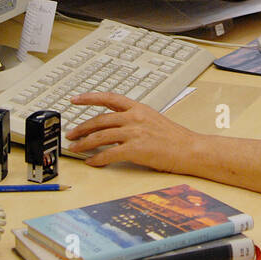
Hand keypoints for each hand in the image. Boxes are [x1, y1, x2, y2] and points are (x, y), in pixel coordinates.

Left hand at [65, 92, 200, 171]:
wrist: (190, 149)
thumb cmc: (174, 138)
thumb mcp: (152, 120)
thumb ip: (133, 120)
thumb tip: (114, 127)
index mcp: (138, 108)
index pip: (109, 98)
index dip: (89, 98)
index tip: (75, 99)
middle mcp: (134, 117)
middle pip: (99, 120)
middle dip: (81, 127)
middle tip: (70, 133)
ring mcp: (134, 133)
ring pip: (100, 136)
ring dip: (84, 143)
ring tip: (75, 148)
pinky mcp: (135, 149)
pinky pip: (109, 154)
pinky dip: (97, 159)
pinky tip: (92, 162)